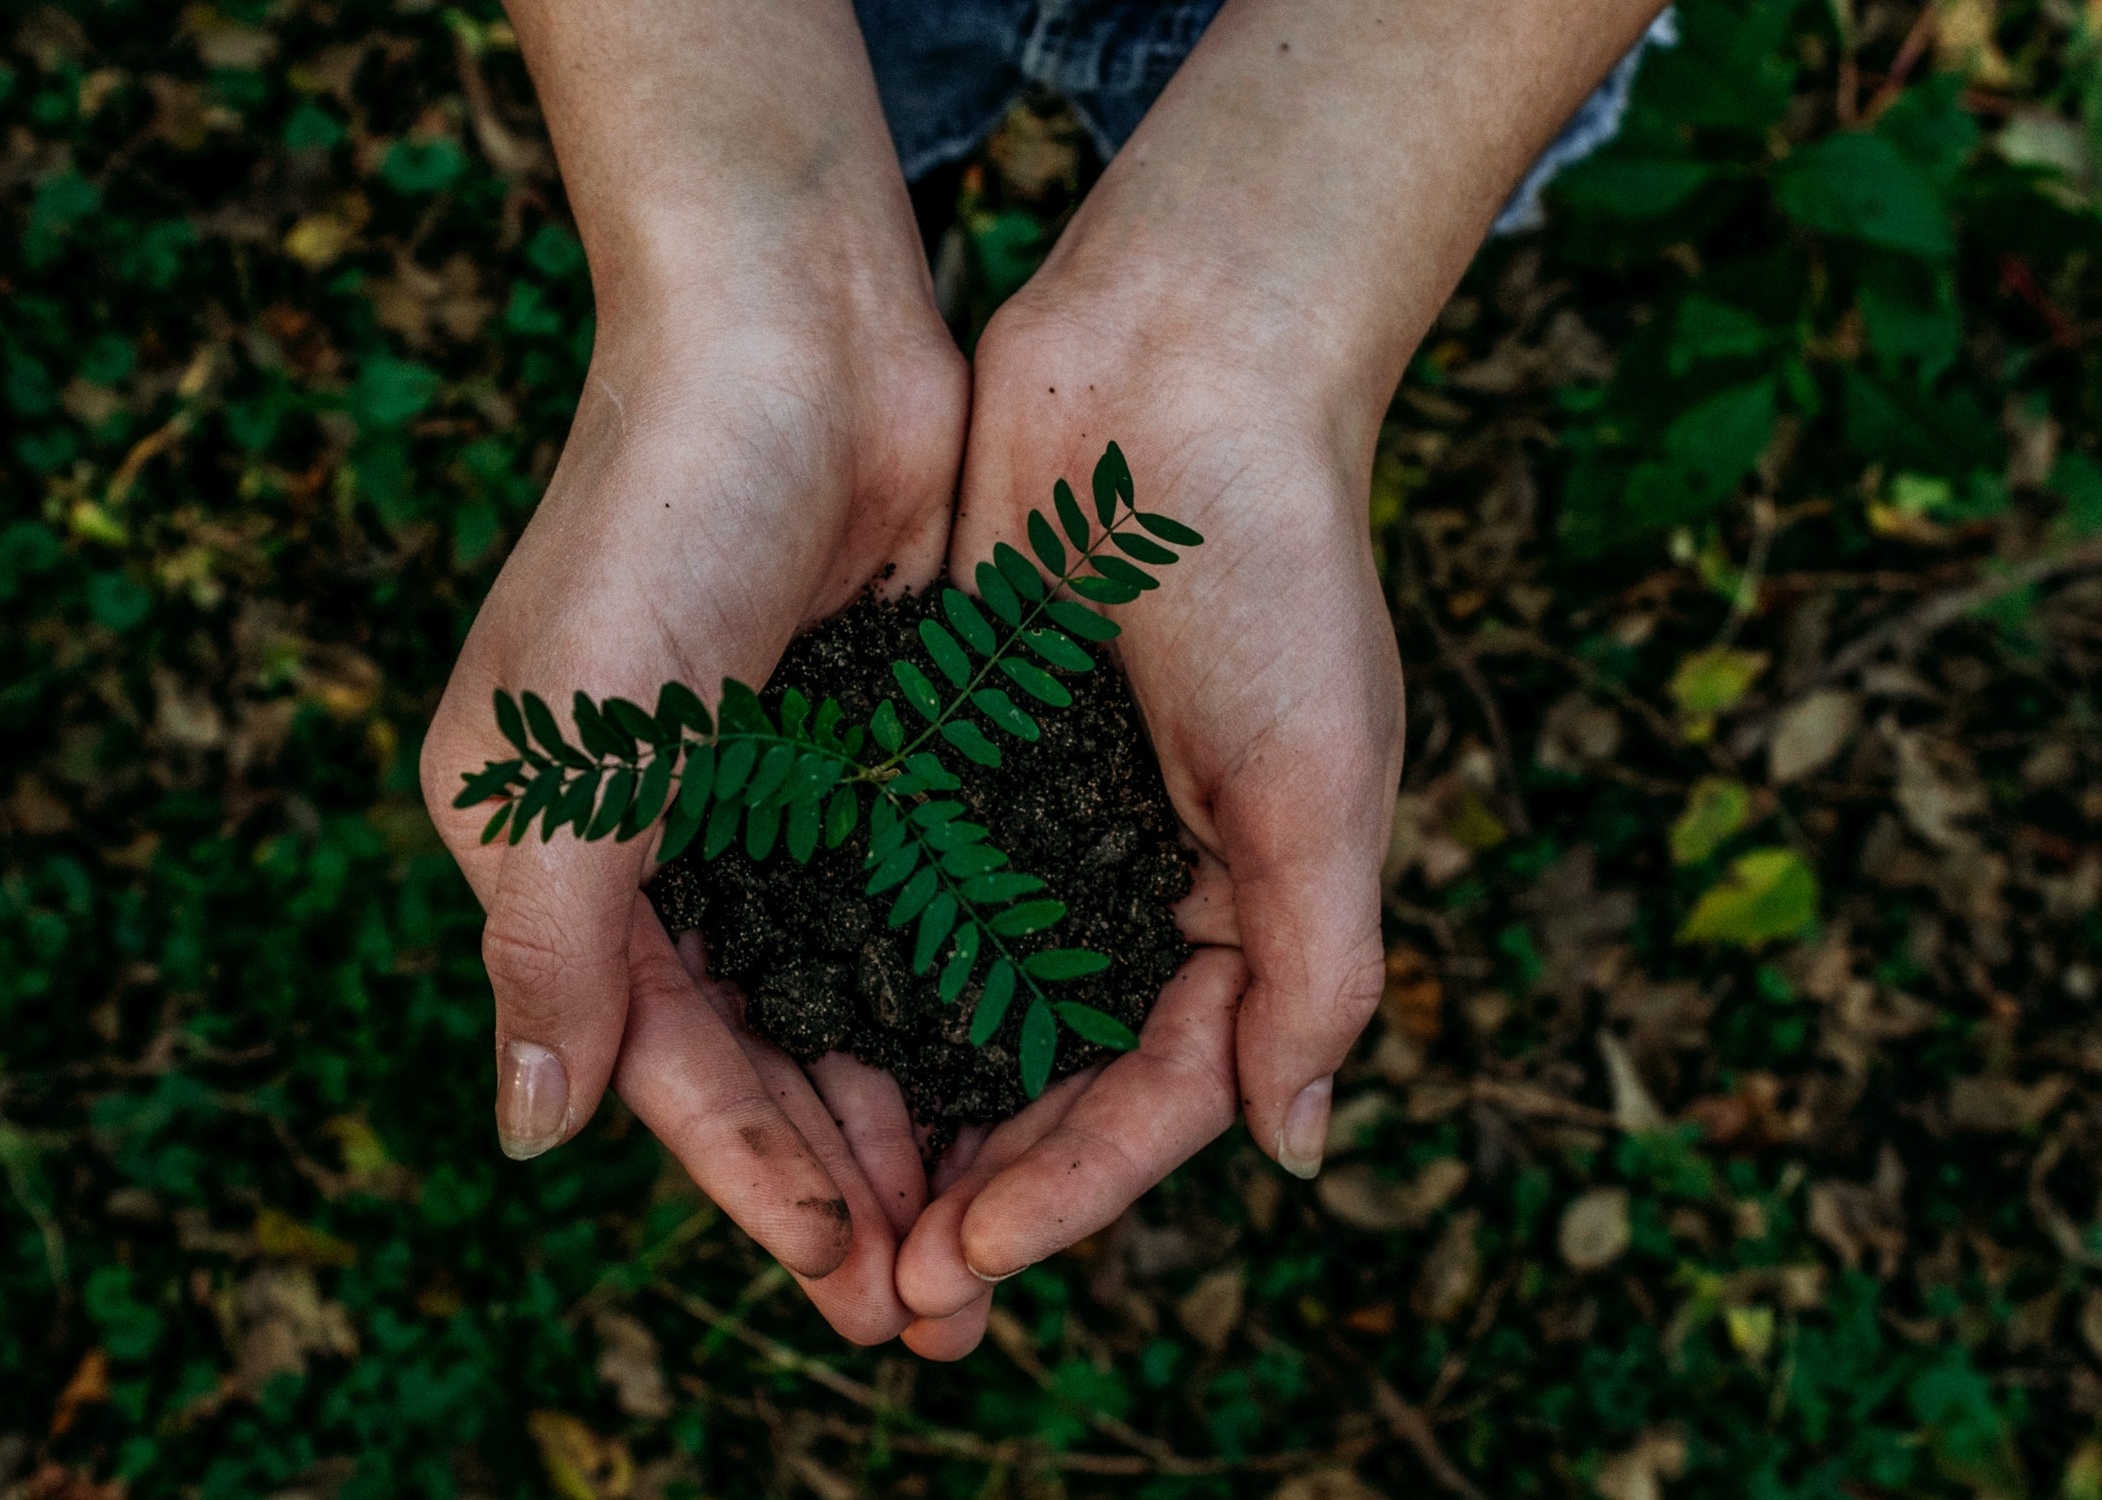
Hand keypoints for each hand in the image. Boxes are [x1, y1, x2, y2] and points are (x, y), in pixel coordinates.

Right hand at [420, 300, 963, 1342]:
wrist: (791, 324)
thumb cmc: (656, 523)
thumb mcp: (572, 754)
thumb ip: (551, 950)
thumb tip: (530, 1136)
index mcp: (558, 851)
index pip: (663, 1060)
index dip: (754, 1178)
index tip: (850, 1280)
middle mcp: (661, 839)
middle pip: (761, 1053)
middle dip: (845, 1182)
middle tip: (939, 1308)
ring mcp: (773, 794)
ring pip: (847, 998)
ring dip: (911, 1113)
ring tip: (990, 1229)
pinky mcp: (874, 744)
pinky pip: (916, 906)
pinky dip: (959, 995)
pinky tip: (1024, 1074)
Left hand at [892, 298, 1401, 1356]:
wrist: (1177, 364)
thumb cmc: (1274, 566)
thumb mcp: (1320, 781)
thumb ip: (1315, 968)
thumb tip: (1292, 1150)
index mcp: (1244, 907)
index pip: (1157, 1095)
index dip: (1072, 1190)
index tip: (970, 1258)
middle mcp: (1136, 883)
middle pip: (1050, 1080)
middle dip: (978, 1188)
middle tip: (885, 1292)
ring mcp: (1038, 823)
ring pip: (961, 1008)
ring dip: (903, 1112)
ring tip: (825, 1209)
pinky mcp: (951, 753)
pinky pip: (897, 894)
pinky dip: (852, 976)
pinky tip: (782, 1045)